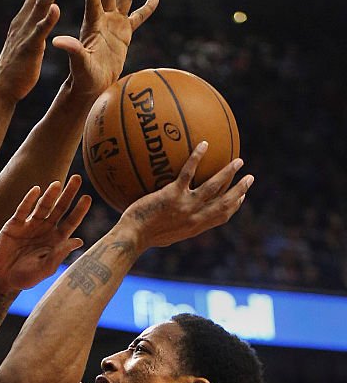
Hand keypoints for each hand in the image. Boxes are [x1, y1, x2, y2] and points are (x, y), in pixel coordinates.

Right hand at [0, 0, 63, 102]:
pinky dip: (47, 20)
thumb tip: (41, 18)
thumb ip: (33, 28)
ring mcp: (26, 34)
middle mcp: (23, 22)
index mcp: (24, 20)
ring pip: (40, 5)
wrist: (1, 90)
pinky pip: (40, 32)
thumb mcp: (25, 43)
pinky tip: (55, 8)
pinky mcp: (30, 48)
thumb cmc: (15, 70)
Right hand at [0, 175, 90, 291]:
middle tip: (77, 178)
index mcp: (56, 240)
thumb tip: (78, 241)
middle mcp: (45, 229)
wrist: (2, 279)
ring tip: (57, 184)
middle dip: (68, 194)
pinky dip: (29, 200)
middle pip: (59, 208)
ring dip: (50, 195)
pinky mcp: (14, 224)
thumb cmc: (26, 277)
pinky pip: (23, 209)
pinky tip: (36, 190)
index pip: (71, 221)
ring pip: (43, 206)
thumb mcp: (45, 268)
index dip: (79, 210)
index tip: (87, 197)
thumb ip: (59, 254)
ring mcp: (30, 225)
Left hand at [53, 0, 159, 97]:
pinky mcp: (125, 33)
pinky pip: (139, 17)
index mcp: (92, 24)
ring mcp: (114, 24)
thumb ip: (71, 49)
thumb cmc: (82, 76)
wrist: (92, 86)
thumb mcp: (78, 62)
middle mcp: (103, 19)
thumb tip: (57, 41)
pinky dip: (147, 7)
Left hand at [119, 141, 252, 249]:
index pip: (221, 217)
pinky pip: (188, 172)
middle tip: (250, 178)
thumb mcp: (162, 236)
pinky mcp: (172, 194)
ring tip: (238, 161)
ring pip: (214, 186)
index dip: (233, 206)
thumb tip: (169, 220)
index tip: (241, 197)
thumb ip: (172, 226)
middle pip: (226, 202)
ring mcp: (186, 205)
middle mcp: (195, 217)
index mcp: (194, 227)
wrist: (132, 237)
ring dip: (228, 173)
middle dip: (240, 189)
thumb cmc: (140, 237)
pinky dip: (197, 157)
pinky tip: (203, 144)